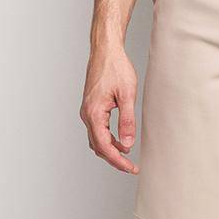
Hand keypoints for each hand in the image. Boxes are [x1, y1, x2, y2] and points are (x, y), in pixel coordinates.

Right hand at [80, 46, 139, 172]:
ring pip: (96, 139)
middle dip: (114, 158)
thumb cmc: (116, 68)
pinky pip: (97, 129)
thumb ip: (127, 120)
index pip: (105, 146)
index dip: (118, 161)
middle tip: (131, 166)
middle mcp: (86, 114)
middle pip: (98, 146)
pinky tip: (120, 139)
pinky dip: (107, 138)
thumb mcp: (127, 94)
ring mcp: (87, 111)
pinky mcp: (91, 106)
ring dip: (110, 149)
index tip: (131, 168)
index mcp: (94, 114)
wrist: (106, 50)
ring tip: (127, 156)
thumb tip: (128, 144)